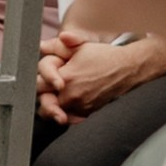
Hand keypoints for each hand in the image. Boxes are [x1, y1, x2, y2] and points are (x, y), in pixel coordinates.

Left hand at [40, 28, 165, 124]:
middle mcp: (72, 96)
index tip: (44, 78)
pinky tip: (65, 106)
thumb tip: (41, 46)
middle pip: (43, 103)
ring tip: (54, 98)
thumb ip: (58, 46)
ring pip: (54, 113)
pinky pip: (69, 119)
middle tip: (47, 89)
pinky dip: (65, 114)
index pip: (38, 85)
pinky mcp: (88, 113)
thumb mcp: (80, 47)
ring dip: (52, 106)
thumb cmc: (104, 57)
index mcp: (66, 78)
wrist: (127, 69)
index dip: (40, 80)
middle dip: (43, 95)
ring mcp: (80, 107)